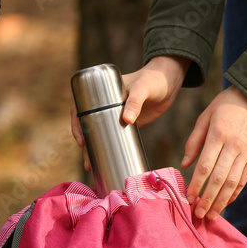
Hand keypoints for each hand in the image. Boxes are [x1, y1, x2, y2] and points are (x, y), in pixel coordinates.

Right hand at [70, 56, 189, 170]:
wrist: (169, 83)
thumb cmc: (153, 80)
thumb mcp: (142, 88)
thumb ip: (135, 102)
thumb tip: (126, 120)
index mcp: (102, 92)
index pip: (82, 108)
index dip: (77, 124)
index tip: (81, 140)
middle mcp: (106, 105)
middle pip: (88, 125)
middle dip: (85, 144)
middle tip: (87, 162)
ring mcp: (117, 115)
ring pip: (101, 134)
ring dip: (96, 150)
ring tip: (93, 168)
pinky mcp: (130, 124)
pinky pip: (117, 137)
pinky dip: (112, 149)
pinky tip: (109, 162)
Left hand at [183, 86, 246, 218]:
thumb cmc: (226, 105)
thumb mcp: (205, 116)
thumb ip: (194, 141)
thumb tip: (184, 164)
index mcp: (218, 135)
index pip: (205, 166)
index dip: (196, 185)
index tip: (189, 198)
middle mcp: (234, 146)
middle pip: (219, 179)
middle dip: (208, 199)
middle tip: (198, 214)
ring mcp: (246, 153)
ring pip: (233, 183)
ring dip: (221, 202)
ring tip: (211, 215)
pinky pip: (243, 179)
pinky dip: (234, 193)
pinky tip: (226, 203)